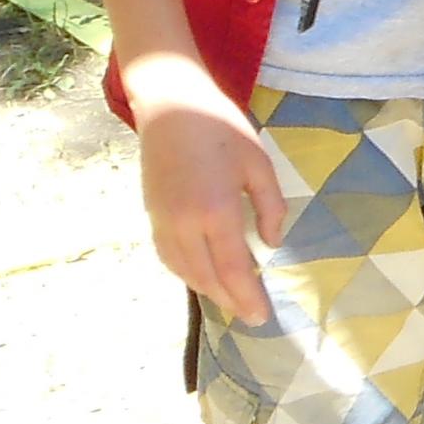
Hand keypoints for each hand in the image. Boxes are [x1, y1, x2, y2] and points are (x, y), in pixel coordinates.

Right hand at [127, 60, 284, 323]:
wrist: (170, 106)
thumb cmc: (222, 129)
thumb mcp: (259, 164)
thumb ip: (269, 207)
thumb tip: (271, 244)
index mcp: (216, 211)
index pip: (233, 269)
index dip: (247, 297)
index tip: (261, 317)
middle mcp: (184, 225)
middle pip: (207, 278)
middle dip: (230, 300)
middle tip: (251, 315)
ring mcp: (163, 222)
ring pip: (185, 271)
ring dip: (208, 289)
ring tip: (231, 299)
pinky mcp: (152, 216)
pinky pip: (169, 257)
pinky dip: (187, 273)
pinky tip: (202, 275)